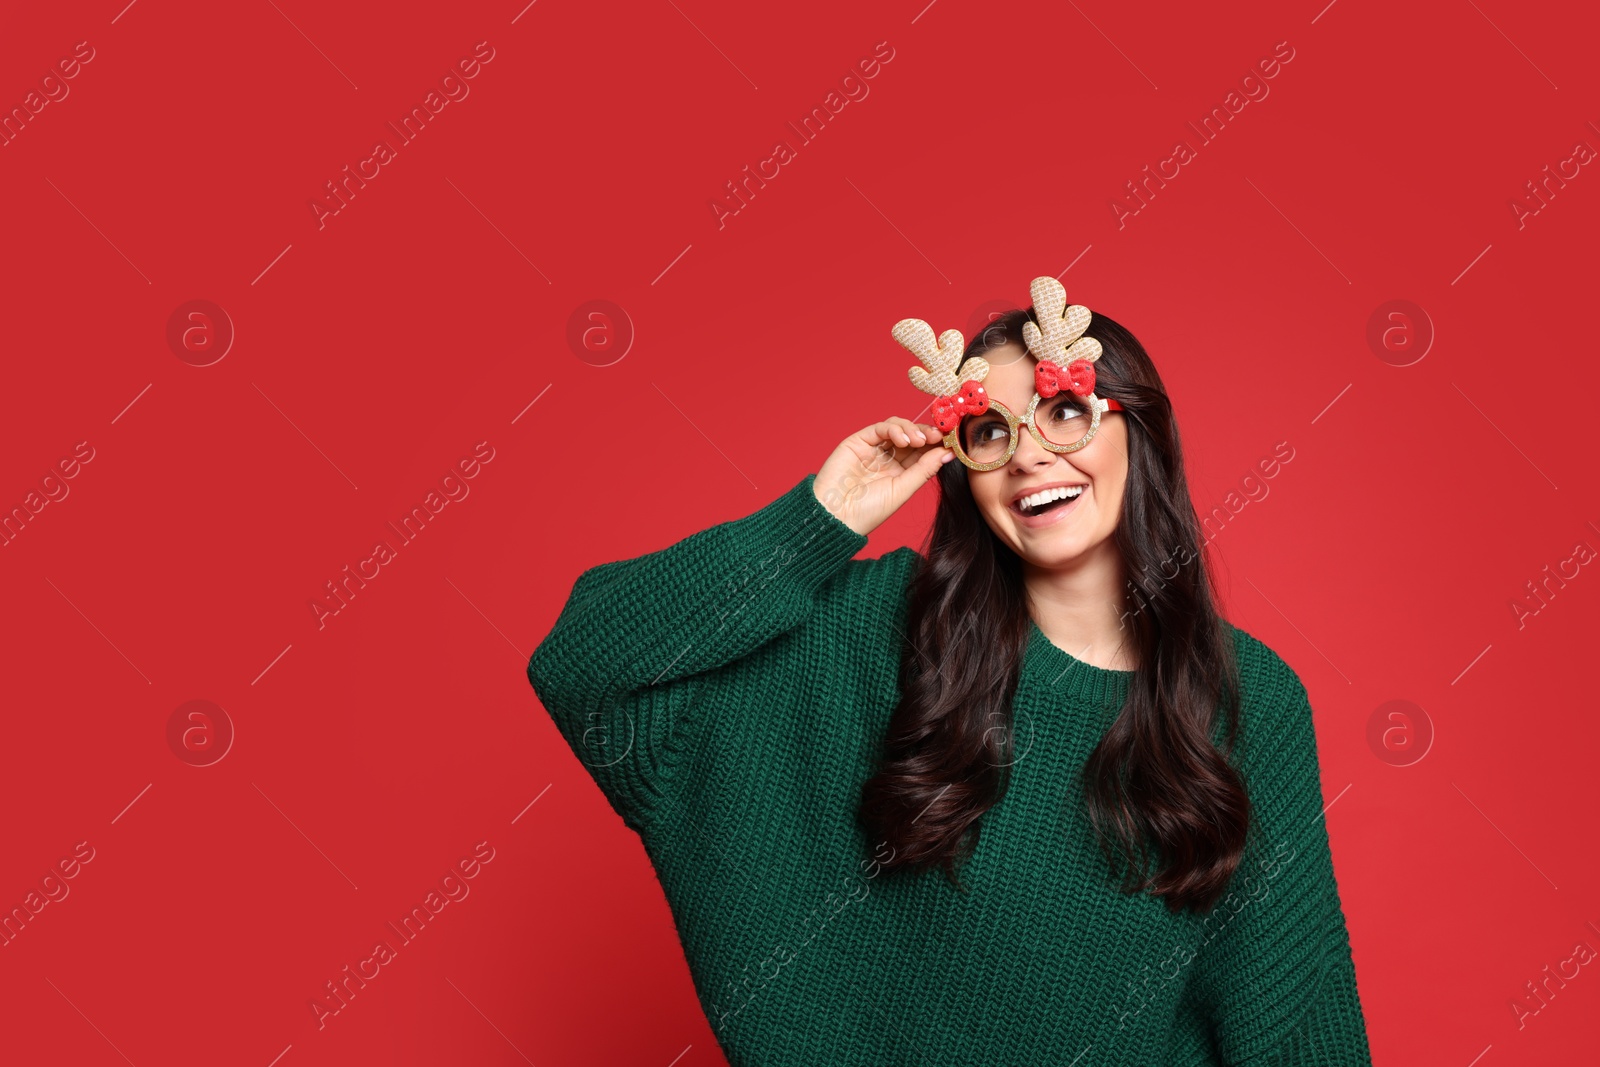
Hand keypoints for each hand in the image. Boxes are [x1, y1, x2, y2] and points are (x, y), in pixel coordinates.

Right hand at [814, 417, 951, 535]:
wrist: (836, 516)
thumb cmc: (867, 511)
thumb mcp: (903, 490)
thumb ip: (924, 470)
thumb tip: (948, 453)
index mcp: (900, 472)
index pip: (922, 451)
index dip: (936, 444)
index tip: (951, 441)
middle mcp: (887, 458)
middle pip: (912, 436)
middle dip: (928, 433)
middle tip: (940, 436)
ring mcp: (873, 448)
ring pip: (897, 427)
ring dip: (912, 429)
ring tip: (920, 440)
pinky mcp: (858, 441)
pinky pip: (880, 428)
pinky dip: (894, 429)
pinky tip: (904, 439)